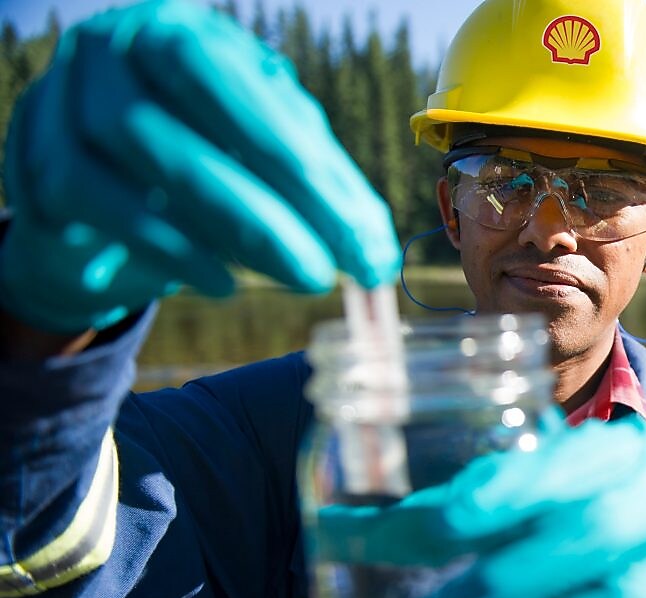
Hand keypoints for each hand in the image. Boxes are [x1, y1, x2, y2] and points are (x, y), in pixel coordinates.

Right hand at [0, 0, 399, 332]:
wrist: (98, 208)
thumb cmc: (201, 167)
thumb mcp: (268, 163)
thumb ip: (324, 192)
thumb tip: (377, 256)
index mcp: (191, 34)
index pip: (257, 93)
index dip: (313, 169)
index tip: (364, 241)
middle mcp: (123, 45)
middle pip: (192, 106)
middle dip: (265, 200)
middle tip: (324, 270)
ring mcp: (66, 91)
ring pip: (133, 145)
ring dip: (219, 222)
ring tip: (279, 279)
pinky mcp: (33, 152)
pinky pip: (88, 195)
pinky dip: (161, 244)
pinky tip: (219, 281)